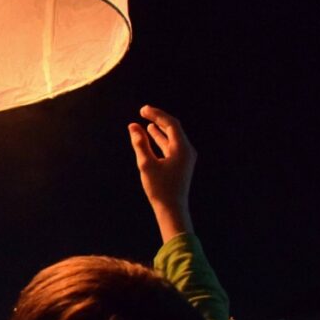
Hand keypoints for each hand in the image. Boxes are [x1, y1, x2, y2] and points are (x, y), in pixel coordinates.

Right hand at [128, 105, 195, 242]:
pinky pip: (171, 146)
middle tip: (143, 112)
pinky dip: (161, 139)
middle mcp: (187, 150)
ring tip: (147, 123)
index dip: (156, 114)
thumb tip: (133, 126)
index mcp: (182, 148)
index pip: (171, 124)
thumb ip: (140, 143)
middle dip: (158, 119)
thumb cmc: (159, 188)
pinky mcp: (181, 164)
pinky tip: (152, 137)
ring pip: (172, 137)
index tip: (142, 110)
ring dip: (159, 129)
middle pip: (173, 128)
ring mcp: (185, 157)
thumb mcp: (146, 164)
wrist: (172, 209)